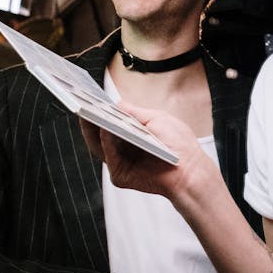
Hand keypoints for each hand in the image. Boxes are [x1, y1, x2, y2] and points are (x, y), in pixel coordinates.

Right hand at [79, 101, 214, 201]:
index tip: (88, 96)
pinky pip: (110, 158)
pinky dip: (106, 144)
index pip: (108, 121)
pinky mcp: (121, 176)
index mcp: (130, 134)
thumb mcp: (156, 119)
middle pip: (98, 134)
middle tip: (82, 103)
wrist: (190, 170)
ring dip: (93, 130)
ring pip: (98, 146)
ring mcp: (120, 162)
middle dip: (89, 119)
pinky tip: (105, 130)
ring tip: (90, 112)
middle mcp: (122, 148)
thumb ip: (135, 113)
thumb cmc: (178, 145)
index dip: (98, 110)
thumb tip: (116, 104)